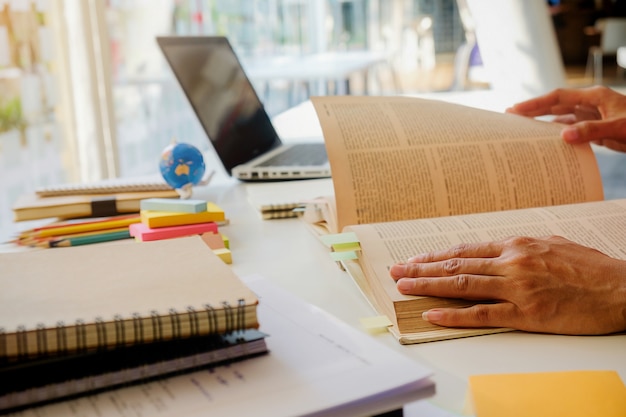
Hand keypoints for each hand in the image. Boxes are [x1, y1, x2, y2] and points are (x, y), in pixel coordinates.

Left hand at [389, 236, 625, 334]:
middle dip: (421, 268)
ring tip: (404, 288)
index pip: (465, 250)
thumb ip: (519, 248)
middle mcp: (511, 263)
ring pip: (462, 286)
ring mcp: (517, 288)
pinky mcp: (526, 314)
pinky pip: (482, 314)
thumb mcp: (551, 244)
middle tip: (396, 271)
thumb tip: (495, 251)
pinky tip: (433, 313)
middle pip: (456, 265)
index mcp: (516, 245)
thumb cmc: (589, 267)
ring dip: (428, 286)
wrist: (621, 288)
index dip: (435, 256)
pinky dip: (454, 314)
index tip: (415, 259)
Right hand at [506, 86, 625, 152]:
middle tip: (510, 115)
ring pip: (564, 117)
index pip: (558, 98)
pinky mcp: (599, 128)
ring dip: (544, 121)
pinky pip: (574, 129)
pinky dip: (560, 133)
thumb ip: (592, 131)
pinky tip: (548, 139)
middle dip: (534, 110)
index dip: (536, 103)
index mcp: (595, 97)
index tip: (516, 109)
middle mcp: (592, 104)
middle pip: (557, 105)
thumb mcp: (619, 128)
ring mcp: (595, 116)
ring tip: (523, 127)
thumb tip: (563, 136)